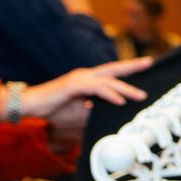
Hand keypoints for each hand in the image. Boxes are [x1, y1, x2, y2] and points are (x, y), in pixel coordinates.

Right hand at [19, 57, 152, 153]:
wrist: (30, 106)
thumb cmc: (54, 110)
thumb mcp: (81, 114)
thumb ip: (97, 112)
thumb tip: (113, 118)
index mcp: (88, 80)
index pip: (111, 74)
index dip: (128, 71)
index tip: (145, 67)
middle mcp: (85, 76)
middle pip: (113, 69)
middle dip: (132, 66)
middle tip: (150, 62)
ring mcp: (79, 79)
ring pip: (107, 81)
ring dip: (125, 88)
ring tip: (141, 95)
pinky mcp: (72, 86)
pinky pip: (95, 89)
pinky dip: (109, 94)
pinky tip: (120, 101)